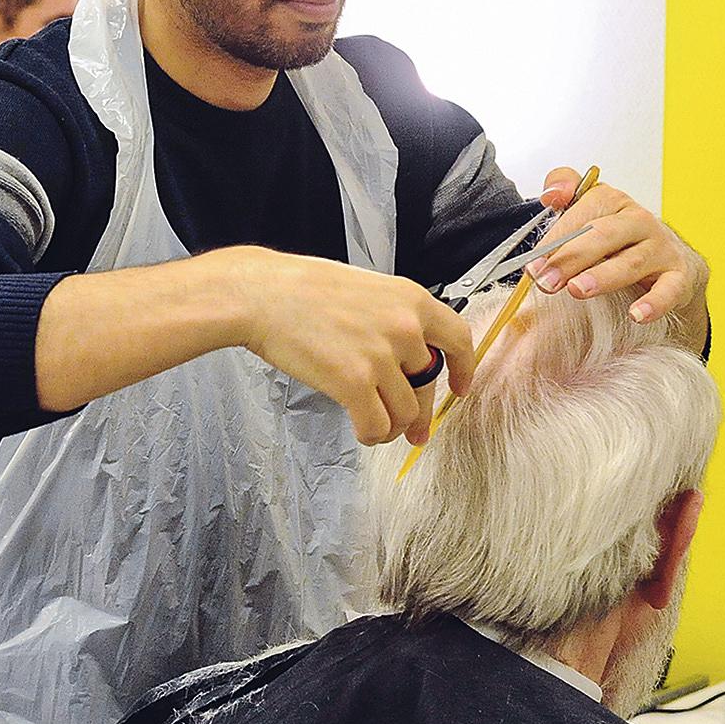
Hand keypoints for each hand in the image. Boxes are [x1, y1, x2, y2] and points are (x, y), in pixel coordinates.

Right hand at [234, 249, 476, 445]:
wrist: (261, 295)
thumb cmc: (299, 289)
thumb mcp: (364, 289)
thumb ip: (392, 318)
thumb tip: (404, 357)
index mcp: (411, 300)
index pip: (458, 340)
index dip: (464, 369)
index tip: (459, 388)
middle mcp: (405, 328)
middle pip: (428, 384)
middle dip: (421, 414)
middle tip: (414, 432)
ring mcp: (381, 357)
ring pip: (404, 412)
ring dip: (391, 427)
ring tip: (375, 427)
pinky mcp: (354, 383)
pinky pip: (376, 424)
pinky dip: (371, 435)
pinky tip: (361, 431)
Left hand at [527, 167, 707, 326]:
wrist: (666, 255)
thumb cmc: (615, 235)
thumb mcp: (587, 206)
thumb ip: (564, 188)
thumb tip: (552, 193)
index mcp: (612, 201)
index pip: (581, 214)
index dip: (555, 238)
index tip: (532, 263)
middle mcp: (638, 221)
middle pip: (603, 236)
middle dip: (571, 258)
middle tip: (546, 281)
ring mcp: (660, 249)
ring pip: (631, 262)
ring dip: (603, 277)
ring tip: (577, 290)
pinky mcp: (679, 276)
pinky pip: (669, 290)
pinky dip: (654, 302)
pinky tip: (636, 315)